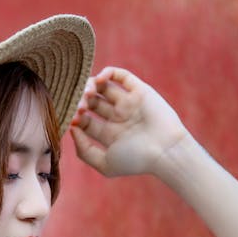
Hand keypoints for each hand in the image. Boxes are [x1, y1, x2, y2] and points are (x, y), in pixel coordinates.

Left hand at [70, 67, 189, 176]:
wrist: (165, 150)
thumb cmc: (136, 161)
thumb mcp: (105, 164)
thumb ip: (84, 151)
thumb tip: (72, 129)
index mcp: (108, 134)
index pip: (84, 120)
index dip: (75, 117)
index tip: (73, 119)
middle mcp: (117, 117)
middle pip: (91, 102)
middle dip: (81, 101)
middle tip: (79, 105)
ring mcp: (127, 103)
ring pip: (102, 87)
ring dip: (90, 86)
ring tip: (87, 92)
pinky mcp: (139, 91)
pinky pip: (121, 76)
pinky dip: (108, 72)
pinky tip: (99, 79)